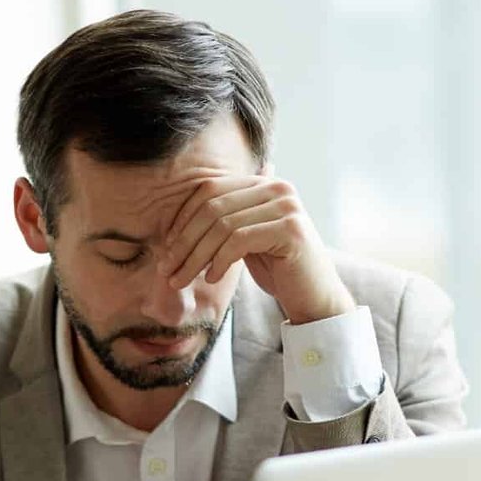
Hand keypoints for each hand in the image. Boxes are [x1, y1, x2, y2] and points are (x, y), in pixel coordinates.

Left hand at [158, 175, 353, 324]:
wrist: (314, 298)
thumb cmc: (277, 270)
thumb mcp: (244, 239)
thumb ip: (223, 220)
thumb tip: (180, 212)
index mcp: (265, 183)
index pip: (210, 189)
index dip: (182, 217)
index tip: (166, 247)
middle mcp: (278, 188)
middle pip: (213, 206)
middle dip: (183, 240)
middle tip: (166, 269)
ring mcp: (287, 207)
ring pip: (222, 226)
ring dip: (195, 256)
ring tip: (182, 279)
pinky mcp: (291, 230)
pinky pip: (239, 240)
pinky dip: (219, 261)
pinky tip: (212, 278)